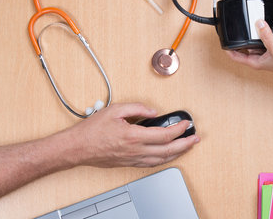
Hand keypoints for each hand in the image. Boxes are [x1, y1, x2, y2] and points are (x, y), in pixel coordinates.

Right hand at [62, 103, 198, 167]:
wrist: (78, 148)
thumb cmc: (92, 130)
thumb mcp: (115, 110)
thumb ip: (137, 108)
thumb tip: (153, 111)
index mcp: (134, 136)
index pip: (164, 135)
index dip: (178, 129)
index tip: (186, 124)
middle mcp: (136, 150)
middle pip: (168, 150)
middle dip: (185, 144)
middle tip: (195, 138)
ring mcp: (133, 159)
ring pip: (161, 160)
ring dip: (177, 153)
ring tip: (187, 147)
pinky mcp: (129, 163)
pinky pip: (152, 164)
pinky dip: (164, 160)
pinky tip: (168, 156)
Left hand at [227, 20, 272, 92]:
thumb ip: (266, 35)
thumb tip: (258, 23)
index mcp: (255, 62)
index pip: (234, 55)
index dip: (227, 47)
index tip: (223, 38)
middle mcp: (259, 58)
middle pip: (244, 46)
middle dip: (241, 38)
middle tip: (237, 27)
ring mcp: (266, 53)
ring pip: (255, 41)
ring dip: (254, 34)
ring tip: (253, 25)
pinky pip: (265, 38)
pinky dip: (264, 33)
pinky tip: (266, 27)